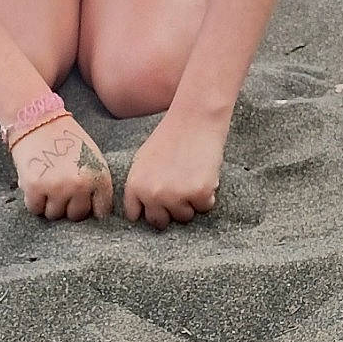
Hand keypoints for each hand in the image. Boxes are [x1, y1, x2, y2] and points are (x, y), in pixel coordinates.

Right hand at [11, 115, 113, 221]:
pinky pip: (35, 208)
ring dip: (49, 203)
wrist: (37, 119)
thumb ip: (95, 181)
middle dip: (68, 205)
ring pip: (54, 214)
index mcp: (99, 176)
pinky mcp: (35, 188)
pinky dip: (33, 200)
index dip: (90, 207)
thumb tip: (94, 211)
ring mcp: (57, 188)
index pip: (101, 210)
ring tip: (47, 183)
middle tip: (60, 188)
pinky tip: (35, 183)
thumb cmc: (65, 138)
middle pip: (76, 215)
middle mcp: (81, 185)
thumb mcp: (91, 156)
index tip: (82, 201)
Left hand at [122, 112, 224, 229]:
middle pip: (160, 222)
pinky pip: (205, 207)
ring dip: (190, 203)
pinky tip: (204, 174)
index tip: (158, 203)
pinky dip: (208, 195)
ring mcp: (175, 196)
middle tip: (179, 189)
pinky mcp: (199, 194)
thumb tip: (140, 213)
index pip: (136, 215)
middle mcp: (152, 194)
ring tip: (192, 177)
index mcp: (135, 185)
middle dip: (170, 210)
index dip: (149, 209)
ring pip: (184, 217)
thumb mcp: (143, 160)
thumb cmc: (170, 136)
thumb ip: (140, 186)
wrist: (195, 119)